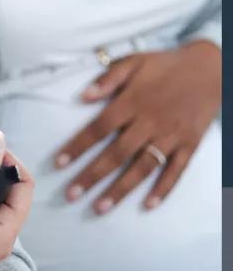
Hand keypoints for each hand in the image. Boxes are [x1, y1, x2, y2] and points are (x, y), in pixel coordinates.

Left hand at [56, 40, 220, 213]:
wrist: (211, 67)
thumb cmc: (165, 65)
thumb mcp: (134, 62)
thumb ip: (108, 79)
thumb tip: (82, 96)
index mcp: (132, 102)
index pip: (99, 128)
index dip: (77, 146)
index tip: (58, 163)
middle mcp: (150, 122)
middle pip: (117, 154)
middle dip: (92, 176)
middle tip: (71, 195)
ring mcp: (171, 136)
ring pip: (143, 168)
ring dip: (120, 189)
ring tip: (99, 208)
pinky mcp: (190, 144)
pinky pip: (176, 170)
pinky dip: (164, 189)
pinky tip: (148, 205)